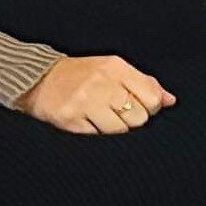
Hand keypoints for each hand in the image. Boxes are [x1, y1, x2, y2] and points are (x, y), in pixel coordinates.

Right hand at [16, 55, 174, 134]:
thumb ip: (143, 83)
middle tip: (117, 114)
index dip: (150, 109)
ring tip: (102, 118)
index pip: (151, 98)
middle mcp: (101, 83)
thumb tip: (170, 100)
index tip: (139, 107)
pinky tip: (88, 121)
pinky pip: (97, 137)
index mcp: (115, 67)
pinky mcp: (70, 119)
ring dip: (113, 129)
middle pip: (138, 118)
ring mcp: (84, 102)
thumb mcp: (112, 69)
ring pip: (119, 131)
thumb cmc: (81, 75)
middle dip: (132, 121)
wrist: (36, 78)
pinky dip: (95, 133)